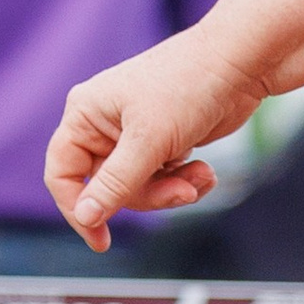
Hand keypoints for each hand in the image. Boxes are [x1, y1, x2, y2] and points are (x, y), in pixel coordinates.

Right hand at [46, 29, 256, 250]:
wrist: (241, 64)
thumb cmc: (188, 86)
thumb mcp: (149, 141)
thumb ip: (116, 183)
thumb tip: (86, 217)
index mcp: (86, 114)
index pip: (62, 172)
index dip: (77, 209)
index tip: (101, 240)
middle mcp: (105, 125)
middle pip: (108, 188)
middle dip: (148, 196)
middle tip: (181, 193)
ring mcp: (136, 135)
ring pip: (139, 188)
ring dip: (172, 191)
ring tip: (201, 178)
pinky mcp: (165, 142)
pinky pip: (164, 180)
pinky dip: (185, 181)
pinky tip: (207, 172)